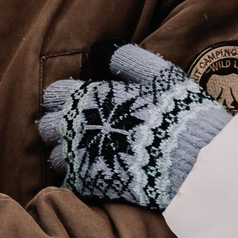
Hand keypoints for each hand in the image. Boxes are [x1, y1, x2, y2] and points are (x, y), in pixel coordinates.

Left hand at [37, 43, 231, 210]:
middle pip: (46, 127)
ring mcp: (80, 159)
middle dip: (59, 126)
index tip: (78, 103)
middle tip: (81, 129)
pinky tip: (96, 174)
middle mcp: (76, 128)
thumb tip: (102, 50)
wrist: (191, 164)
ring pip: (55, 157)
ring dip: (67, 154)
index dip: (63, 98)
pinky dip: (78, 178)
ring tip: (90, 153)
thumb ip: (127, 59)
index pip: (53, 95)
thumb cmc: (176, 114)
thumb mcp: (159, 75)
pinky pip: (69, 183)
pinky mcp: (89, 187)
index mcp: (88, 98)